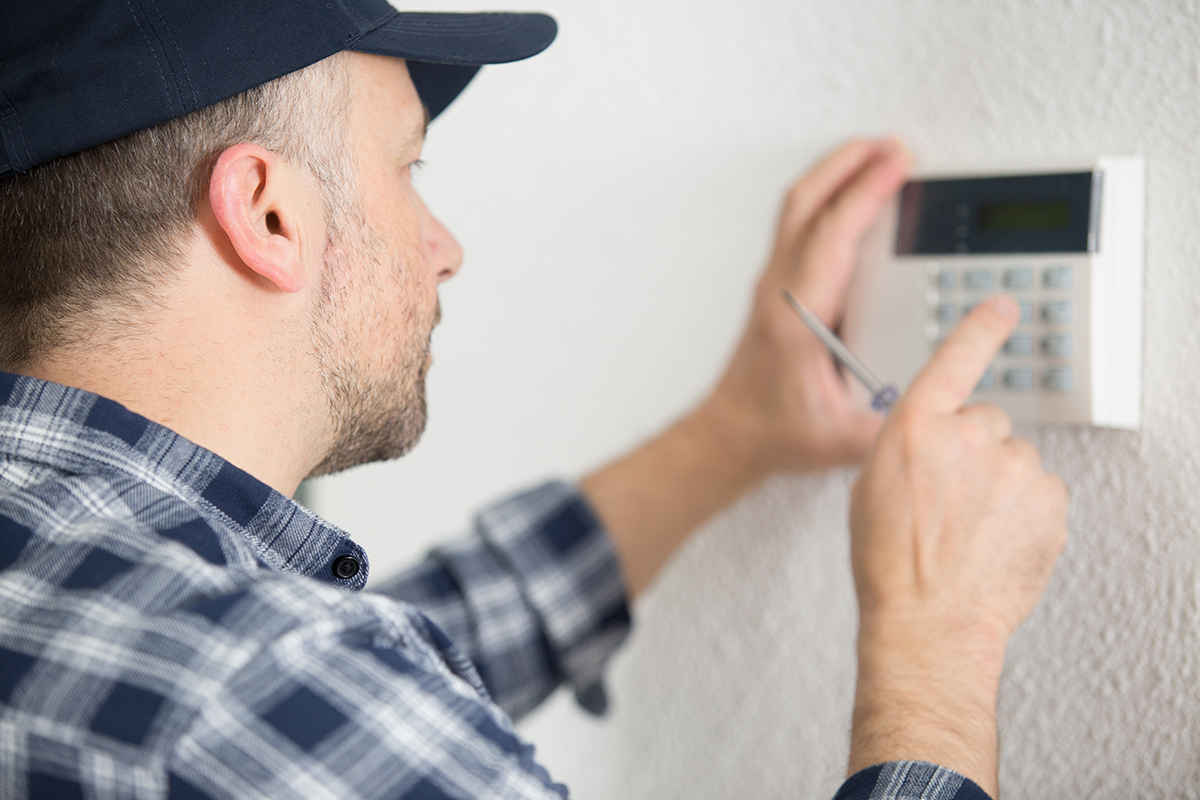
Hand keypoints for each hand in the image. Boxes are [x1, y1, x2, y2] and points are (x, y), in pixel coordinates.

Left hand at [581, 139, 909, 596]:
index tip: (897, 165)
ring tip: (877, 154)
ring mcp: (776, 284)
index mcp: (797, 315)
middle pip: (806, 203)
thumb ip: (887, 428)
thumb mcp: (838, 440)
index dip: (865, 195)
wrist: (730, 434)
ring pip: (799, 208)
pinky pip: (802, 224)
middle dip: (848, 164)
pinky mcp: (779, 288)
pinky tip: (854, 197)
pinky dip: (830, 197)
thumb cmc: (773, 432)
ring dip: (836, 174)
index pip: (832, 236)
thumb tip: (934, 410)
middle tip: (892, 144)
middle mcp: (781, 290)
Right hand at [846, 296, 1069, 795]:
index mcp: (915, 427)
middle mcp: (968, 436)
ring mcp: (1014, 467)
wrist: (929, 619)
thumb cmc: (890, 562)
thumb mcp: (871, 487)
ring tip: (971, 529)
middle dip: (974, 452)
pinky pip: (1041, 491)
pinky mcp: (1049, 500)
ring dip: (1000, 484)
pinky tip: (996, 540)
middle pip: (986, 422)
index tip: (1002, 307)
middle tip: (953, 498)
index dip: (980, 328)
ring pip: (1015, 460)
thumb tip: (934, 444)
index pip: (955, 359)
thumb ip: (908, 447)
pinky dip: (1025, 512)